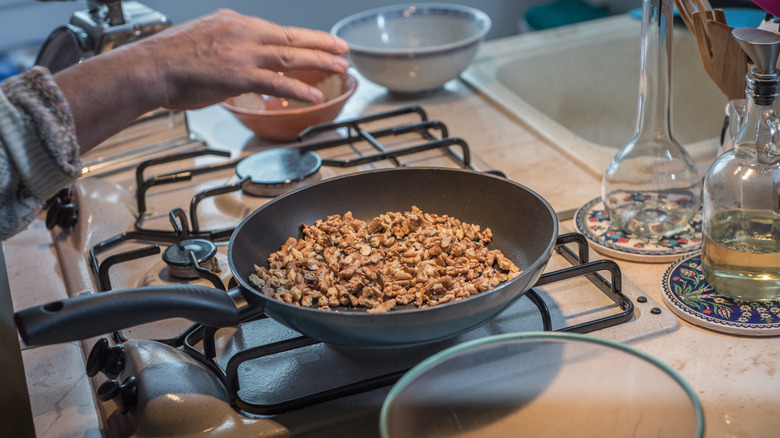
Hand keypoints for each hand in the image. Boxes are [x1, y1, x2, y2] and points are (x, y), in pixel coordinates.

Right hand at [136, 9, 350, 108]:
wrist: (149, 68)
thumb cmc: (170, 60)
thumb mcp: (204, 41)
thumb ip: (229, 49)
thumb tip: (243, 64)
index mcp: (235, 22)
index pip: (277, 30)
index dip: (304, 37)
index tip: (321, 41)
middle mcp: (243, 33)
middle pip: (292, 38)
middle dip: (322, 44)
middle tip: (343, 49)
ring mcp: (243, 53)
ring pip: (291, 56)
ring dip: (320, 62)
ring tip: (341, 68)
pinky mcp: (239, 75)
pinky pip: (277, 83)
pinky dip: (299, 89)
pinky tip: (315, 95)